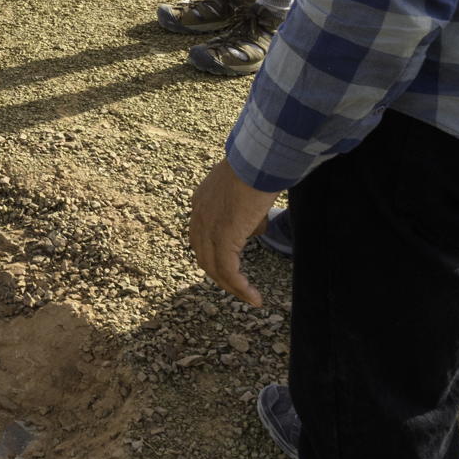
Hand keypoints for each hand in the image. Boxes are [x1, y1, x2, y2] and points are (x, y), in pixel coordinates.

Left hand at [187, 157, 280, 306]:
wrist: (258, 160)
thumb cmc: (258, 167)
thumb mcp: (246, 190)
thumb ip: (245, 209)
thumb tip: (255, 228)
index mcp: (201, 201)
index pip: (202, 236)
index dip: (214, 254)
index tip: (231, 267)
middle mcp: (199, 214)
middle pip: (203, 255)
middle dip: (221, 275)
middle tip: (239, 288)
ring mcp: (209, 226)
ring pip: (214, 267)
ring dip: (232, 286)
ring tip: (249, 298)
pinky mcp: (224, 236)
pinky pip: (228, 270)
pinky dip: (240, 286)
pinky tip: (254, 297)